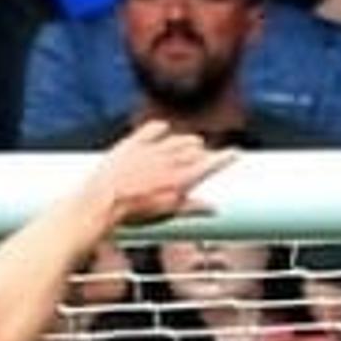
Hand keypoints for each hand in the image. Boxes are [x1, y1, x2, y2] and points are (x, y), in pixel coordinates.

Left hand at [88, 124, 230, 231]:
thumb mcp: (166, 212)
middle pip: (195, 149)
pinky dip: (161, 128)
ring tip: (191, 144)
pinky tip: (164, 129)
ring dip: (187, 141)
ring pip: (178, 138)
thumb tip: (214, 208)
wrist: (104, 199)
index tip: (237, 152)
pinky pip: (153, 129)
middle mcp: (170, 159)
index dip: (226, 157)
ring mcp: (153, 148)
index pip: (211, 163)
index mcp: (181, 177)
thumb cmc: (134, 212)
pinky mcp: (135, 142)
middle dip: (203, 151)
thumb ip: (191, 207)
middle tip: (205, 155)